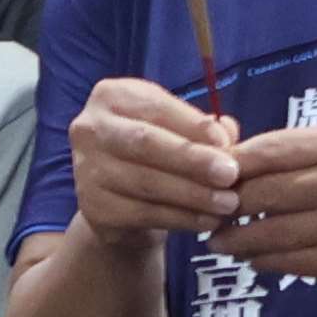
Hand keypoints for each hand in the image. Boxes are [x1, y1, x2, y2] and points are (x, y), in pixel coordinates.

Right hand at [65, 77, 252, 241]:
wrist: (122, 199)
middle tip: (231, 175)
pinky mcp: (92, 207)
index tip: (227, 143)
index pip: (156, 107)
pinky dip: (181, 218)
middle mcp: (90, 128)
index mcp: (112, 96)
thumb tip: (227, 132)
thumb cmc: (157, 152)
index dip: (193, 125)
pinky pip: (143, 214)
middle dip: (192, 159)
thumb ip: (203, 128)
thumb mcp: (178, 128)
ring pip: (146, 182)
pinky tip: (207, 220)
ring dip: (193, 195)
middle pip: (145, 142)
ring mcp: (86, 170)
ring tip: (228, 203)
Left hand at [221, 118, 316, 291]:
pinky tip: (251, 256)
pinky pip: (290, 262)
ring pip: (272, 234)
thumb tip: (226, 158)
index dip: (230, 166)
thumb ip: (292, 150)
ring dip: (236, 240)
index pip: (269, 151)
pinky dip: (262, 260)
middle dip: (226, 206)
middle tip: (206, 213)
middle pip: (264, 194)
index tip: (206, 176)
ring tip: (219, 240)